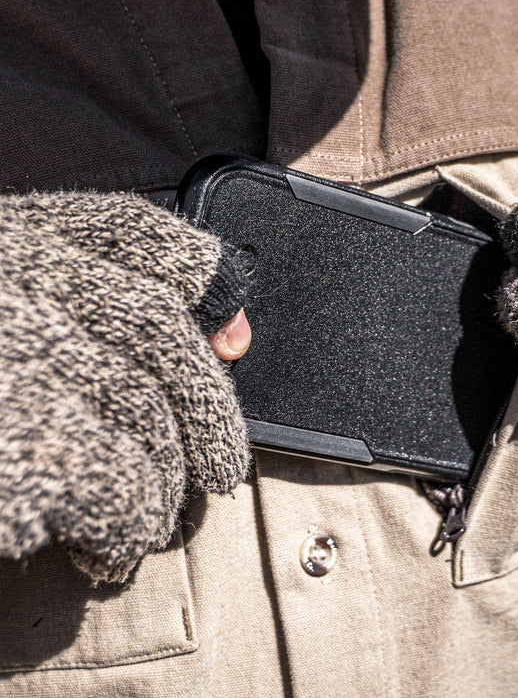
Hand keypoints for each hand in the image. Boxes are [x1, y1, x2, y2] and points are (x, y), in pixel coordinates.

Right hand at [0, 192, 251, 581]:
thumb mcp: (7, 316)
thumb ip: (88, 307)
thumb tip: (229, 335)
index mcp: (7, 244)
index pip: (137, 234)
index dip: (203, 280)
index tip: (230, 336)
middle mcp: (9, 284)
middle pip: (156, 331)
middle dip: (208, 408)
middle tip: (222, 468)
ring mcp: (8, 361)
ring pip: (144, 415)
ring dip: (163, 484)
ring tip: (144, 521)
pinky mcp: (17, 448)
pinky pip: (114, 487)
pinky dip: (127, 525)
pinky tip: (103, 550)